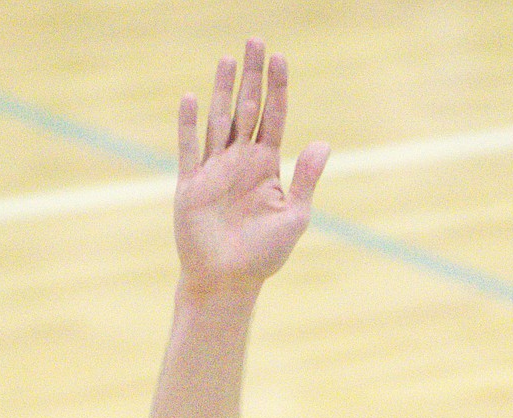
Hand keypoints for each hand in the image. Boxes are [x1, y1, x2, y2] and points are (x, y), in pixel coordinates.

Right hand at [174, 40, 328, 299]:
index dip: (277, 89)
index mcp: (266, 166)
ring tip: (228, 59)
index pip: (274, 117)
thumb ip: (306, 180)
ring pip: (220, 120)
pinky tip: (191, 99)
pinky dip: (189, 125)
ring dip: (223, 90)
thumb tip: (323, 144)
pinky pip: (189, 149)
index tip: (279, 59)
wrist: (227, 281)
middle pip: (247, 109)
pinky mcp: (192, 185)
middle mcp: (240, 161)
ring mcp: (214, 170)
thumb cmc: (263, 255)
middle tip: (256, 41)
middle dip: (252, 76)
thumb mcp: (294, 217)